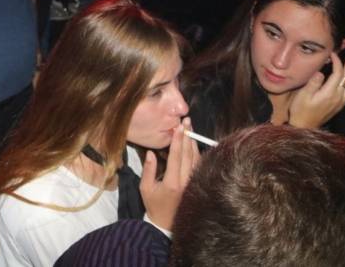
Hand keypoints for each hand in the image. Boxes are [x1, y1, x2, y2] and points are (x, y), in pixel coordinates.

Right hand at [140, 117, 200, 231]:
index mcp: (172, 182)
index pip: (176, 156)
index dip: (178, 140)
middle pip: (189, 154)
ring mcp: (193, 184)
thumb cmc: (154, 205)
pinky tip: (195, 145)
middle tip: (187, 121)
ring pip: (196, 159)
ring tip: (190, 129)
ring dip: (193, 143)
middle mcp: (186, 182)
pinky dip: (198, 154)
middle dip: (187, 136)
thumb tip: (152, 153)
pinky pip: (199, 166)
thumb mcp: (145, 188)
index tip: (179, 126)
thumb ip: (149, 170)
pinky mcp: (197, 185)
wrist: (166, 224)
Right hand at [287, 47, 344, 127]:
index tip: (332, 52)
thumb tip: (320, 72)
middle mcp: (339, 96)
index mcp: (329, 93)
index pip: (338, 73)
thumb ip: (312, 84)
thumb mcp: (302, 96)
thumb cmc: (300, 110)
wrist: (305, 126)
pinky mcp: (341, 104)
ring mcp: (342, 101)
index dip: (337, 61)